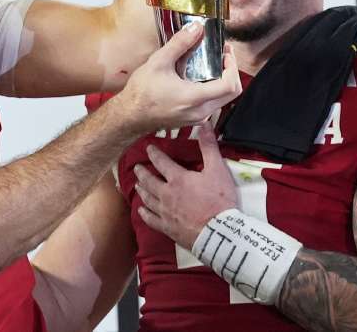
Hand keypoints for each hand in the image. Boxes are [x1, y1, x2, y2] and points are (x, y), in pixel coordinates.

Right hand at [115, 23, 239, 133]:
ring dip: (223, 80)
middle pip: (232, 93)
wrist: (130, 116)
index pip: (230, 85)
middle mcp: (201, 111)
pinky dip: (213, 88)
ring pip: (223, 99)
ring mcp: (198, 117)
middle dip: (231, 71)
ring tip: (212, 62)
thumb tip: (196, 28)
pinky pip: (212, 103)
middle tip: (223, 55)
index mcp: (194, 98)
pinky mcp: (194, 119)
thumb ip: (180, 44)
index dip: (233, 66)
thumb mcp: (158, 62)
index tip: (226, 53)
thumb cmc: (141, 93)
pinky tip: (200, 76)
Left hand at [134, 123, 235, 248]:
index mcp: (178, 178)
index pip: (161, 162)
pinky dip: (145, 213)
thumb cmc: (219, 200)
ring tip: (137, 185)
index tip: (148, 148)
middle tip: (137, 168)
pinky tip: (141, 210)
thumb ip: (209, 146)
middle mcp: (166, 194)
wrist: (218, 232)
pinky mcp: (167, 228)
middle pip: (149, 181)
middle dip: (142, 173)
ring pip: (148, 198)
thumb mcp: (217, 170)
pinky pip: (151, 219)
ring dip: (142, 190)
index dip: (154, 154)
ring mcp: (165, 212)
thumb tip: (204, 123)